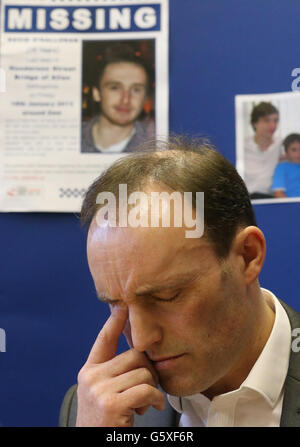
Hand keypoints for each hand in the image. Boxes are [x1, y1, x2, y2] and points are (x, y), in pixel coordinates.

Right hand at [76, 306, 164, 426]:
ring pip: (143, 372)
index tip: (123, 305)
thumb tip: (140, 356)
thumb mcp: (101, 393)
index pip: (104, 340)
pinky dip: (156, 399)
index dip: (114, 321)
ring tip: (146, 402)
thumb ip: (113, 373)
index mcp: (89, 372)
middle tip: (149, 388)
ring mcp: (99, 389)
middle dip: (148, 370)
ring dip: (152, 388)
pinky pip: (146, 389)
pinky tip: (152, 407)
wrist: (92, 445)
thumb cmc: (104, 421)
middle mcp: (91, 377)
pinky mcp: (111, 403)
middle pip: (134, 355)